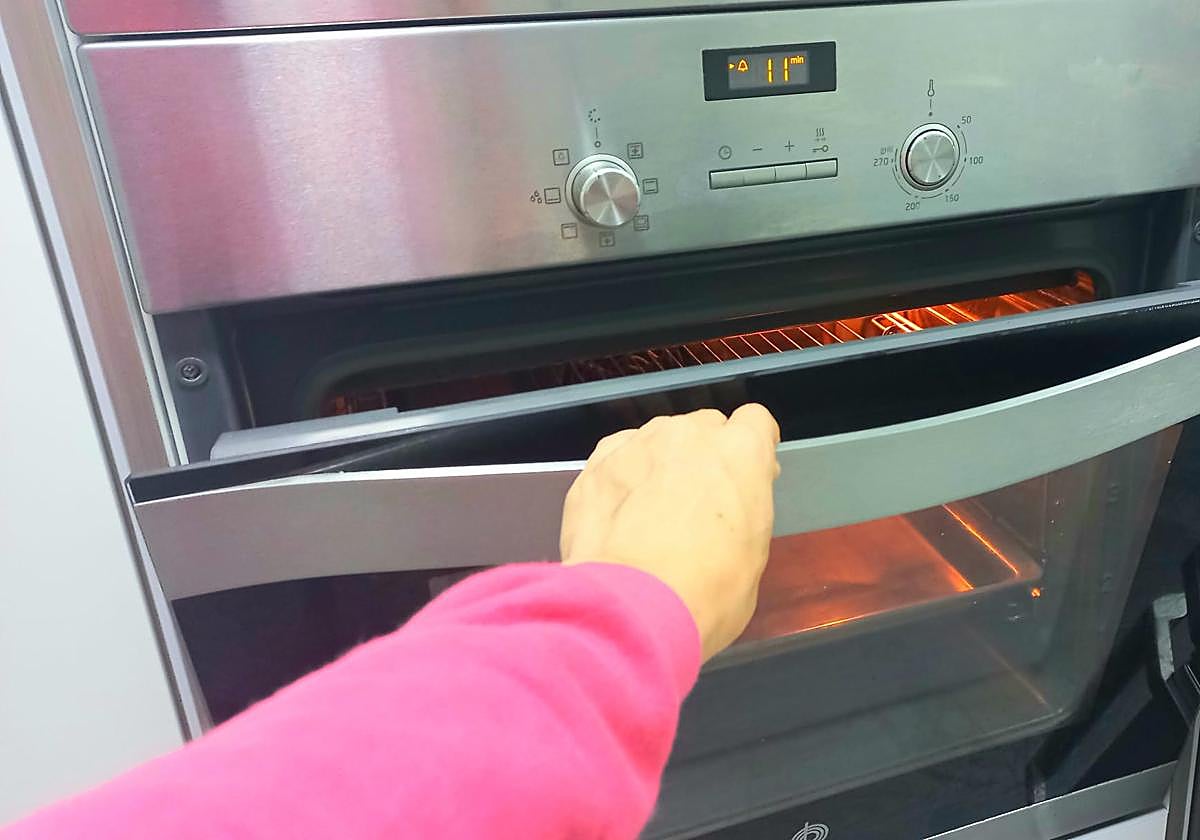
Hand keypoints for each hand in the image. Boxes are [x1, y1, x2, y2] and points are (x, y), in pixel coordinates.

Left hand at [560, 405, 780, 660]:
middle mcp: (688, 434)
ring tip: (650, 510)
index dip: (752, 449)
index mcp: (739, 453)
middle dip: (705, 456)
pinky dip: (622, 475)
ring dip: (660, 463)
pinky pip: (617, 456)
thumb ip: (744, 514)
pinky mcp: (595, 463)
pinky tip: (618, 512)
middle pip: (703, 427)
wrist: (632, 607)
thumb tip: (727, 514)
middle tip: (698, 500)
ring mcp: (637, 444)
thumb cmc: (707, 591)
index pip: (755, 422)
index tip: (747, 476)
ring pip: (657, 438)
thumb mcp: (752, 556)